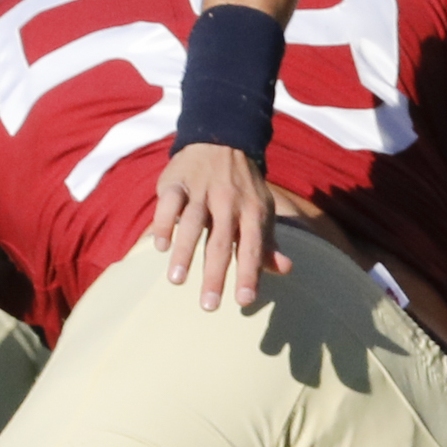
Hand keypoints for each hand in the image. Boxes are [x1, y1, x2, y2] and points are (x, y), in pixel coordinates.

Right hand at [151, 140, 286, 311]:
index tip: (245, 301)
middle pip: (220, 241)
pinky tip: (161, 247)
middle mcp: (228, 201)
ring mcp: (201, 190)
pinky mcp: (177, 182)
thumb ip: (268, 244)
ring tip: (177, 281)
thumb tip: (285, 270)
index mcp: (252, 210)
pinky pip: (169, 203)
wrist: (222, 140)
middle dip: (215, 274)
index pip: (253, 246)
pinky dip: (163, 224)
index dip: (250, 273)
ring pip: (192, 223)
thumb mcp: (261, 211)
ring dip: (184, 252)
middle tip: (209, 306)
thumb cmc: (243, 188)